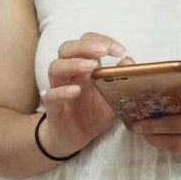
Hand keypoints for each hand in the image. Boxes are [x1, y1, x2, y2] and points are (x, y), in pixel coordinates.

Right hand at [39, 31, 135, 156]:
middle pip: (67, 48)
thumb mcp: (113, 96)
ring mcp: (58, 88)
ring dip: (74, 63)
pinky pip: (51, 95)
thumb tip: (129, 61)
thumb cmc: (94, 112)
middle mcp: (69, 73)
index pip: (86, 42)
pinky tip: (76, 91)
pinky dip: (62, 91)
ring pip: (56, 67)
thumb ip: (120, 79)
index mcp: (84, 66)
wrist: (76, 138)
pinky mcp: (52, 107)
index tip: (120, 51)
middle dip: (85, 46)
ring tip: (93, 66)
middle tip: (103, 51)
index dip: (102, 41)